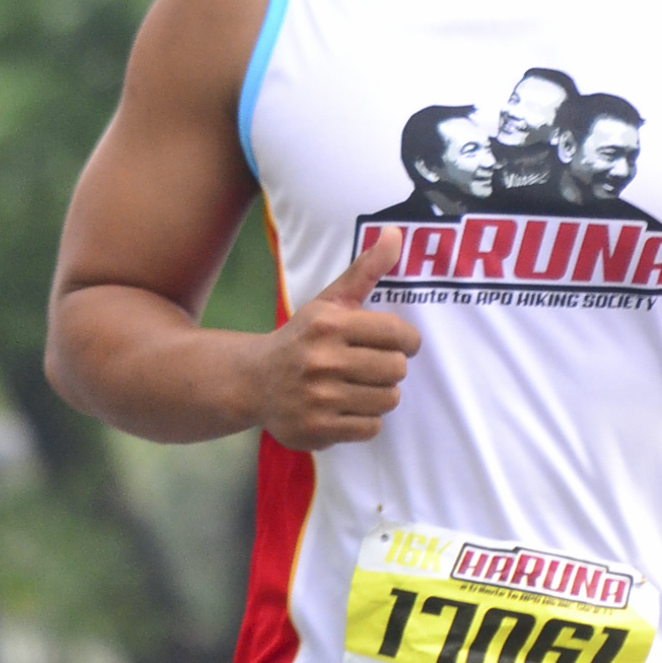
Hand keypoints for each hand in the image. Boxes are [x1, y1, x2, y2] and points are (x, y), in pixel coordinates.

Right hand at [251, 228, 419, 450]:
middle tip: (372, 366)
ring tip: (359, 386)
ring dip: (380, 394)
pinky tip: (346, 407)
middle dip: (391, 368)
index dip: (407, 340)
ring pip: (388, 400)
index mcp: (329, 324)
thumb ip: (366, 270)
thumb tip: (396, 233)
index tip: (398, 343)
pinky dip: (365, 420)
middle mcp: (321, 360)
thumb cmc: (302, 338)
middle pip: (397, 370)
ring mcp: (318, 398)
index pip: (398, 334)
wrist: (254, 382)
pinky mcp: (317, 429)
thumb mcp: (330, 302)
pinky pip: (371, 428)